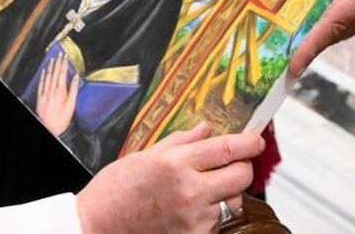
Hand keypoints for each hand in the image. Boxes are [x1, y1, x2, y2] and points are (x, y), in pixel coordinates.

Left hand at [35, 53, 79, 136]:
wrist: (50, 128)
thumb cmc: (63, 118)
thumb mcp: (72, 105)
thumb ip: (74, 90)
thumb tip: (76, 77)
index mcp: (61, 91)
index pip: (63, 74)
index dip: (64, 64)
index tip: (66, 56)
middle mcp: (52, 90)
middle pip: (55, 73)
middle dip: (58, 63)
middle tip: (60, 54)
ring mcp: (45, 94)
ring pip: (47, 77)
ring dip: (50, 67)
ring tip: (52, 59)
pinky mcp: (40, 98)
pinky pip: (41, 84)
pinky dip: (42, 76)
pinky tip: (43, 71)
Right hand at [76, 123, 262, 233]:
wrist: (98, 226)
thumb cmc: (116, 190)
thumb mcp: (145, 155)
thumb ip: (181, 142)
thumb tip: (207, 130)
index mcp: (176, 163)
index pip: (228, 149)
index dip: (249, 143)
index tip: (256, 140)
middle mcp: (190, 191)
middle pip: (241, 176)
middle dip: (241, 167)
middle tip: (231, 164)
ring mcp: (194, 218)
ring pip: (233, 201)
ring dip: (226, 193)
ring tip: (200, 190)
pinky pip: (218, 221)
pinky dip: (212, 214)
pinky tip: (190, 209)